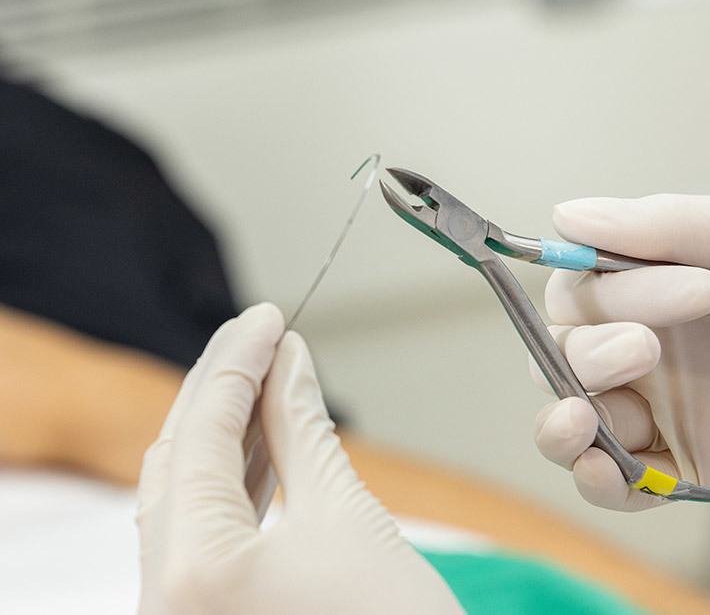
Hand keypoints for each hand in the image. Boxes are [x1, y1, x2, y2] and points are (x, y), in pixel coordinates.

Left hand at [137, 303, 463, 613]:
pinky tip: (261, 440)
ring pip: (184, 495)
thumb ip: (303, 429)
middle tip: (262, 334)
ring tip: (266, 376)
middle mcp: (165, 602)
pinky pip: (199, 531)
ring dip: (225, 431)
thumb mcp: (348, 516)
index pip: (203, 433)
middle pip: (179, 460)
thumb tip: (289, 362)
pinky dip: (230, 480)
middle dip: (223, 389)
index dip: (240, 362)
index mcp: (195, 574)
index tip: (269, 318)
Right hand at [531, 195, 709, 510]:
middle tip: (651, 347)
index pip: (578, 287)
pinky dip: (594, 480)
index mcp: (659, 282)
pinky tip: (601, 466)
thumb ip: (663, 226)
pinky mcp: (692, 463)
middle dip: (589, 352)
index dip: (601, 289)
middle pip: (564, 351)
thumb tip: (563, 215)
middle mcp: (652, 343)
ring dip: (561, 419)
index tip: (692, 284)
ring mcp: (668, 406)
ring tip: (585, 419)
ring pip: (572, 415)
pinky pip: (620, 480)